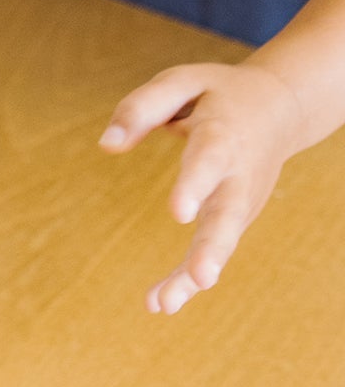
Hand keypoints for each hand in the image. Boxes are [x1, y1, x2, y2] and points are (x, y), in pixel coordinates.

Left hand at [100, 62, 307, 313]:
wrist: (280, 106)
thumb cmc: (217, 94)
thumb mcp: (181, 81)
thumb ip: (143, 108)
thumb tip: (106, 145)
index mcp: (223, 134)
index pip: (210, 160)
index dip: (195, 185)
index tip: (179, 214)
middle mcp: (238, 173)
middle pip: (228, 213)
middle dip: (213, 248)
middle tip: (201, 279)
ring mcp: (242, 199)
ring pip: (222, 240)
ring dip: (196, 274)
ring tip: (165, 304)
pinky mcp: (235, 217)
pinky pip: (213, 250)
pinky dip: (189, 278)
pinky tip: (159, 303)